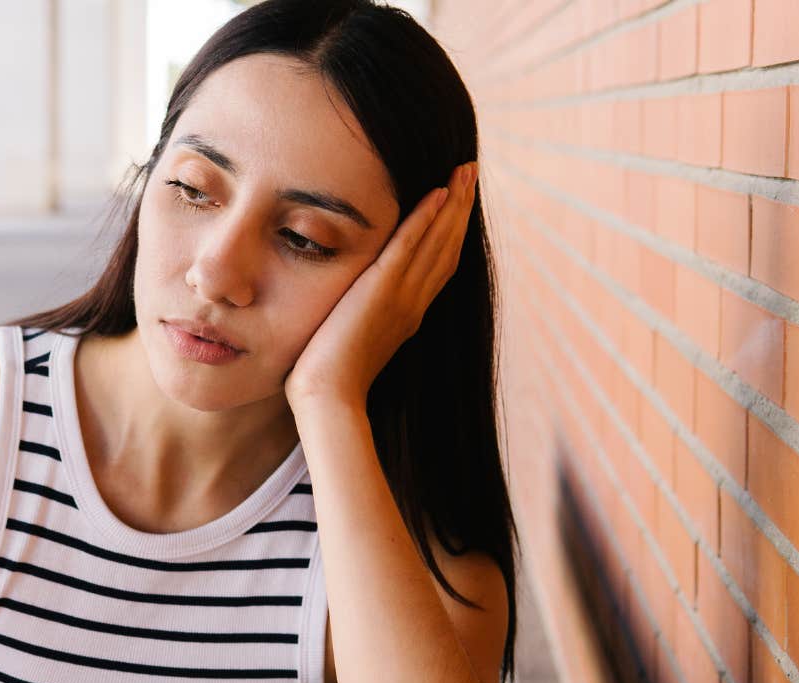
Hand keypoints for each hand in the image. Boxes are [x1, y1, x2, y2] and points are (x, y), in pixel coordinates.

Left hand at [284, 160, 478, 410]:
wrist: (327, 397)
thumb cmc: (328, 377)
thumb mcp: (351, 338)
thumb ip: (360, 316)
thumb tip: (351, 306)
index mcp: (409, 313)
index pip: (439, 263)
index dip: (452, 230)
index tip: (458, 200)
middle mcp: (414, 302)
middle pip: (448, 246)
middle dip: (461, 206)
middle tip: (471, 170)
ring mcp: (402, 296)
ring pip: (437, 241)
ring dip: (453, 203)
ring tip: (464, 170)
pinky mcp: (383, 290)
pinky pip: (409, 247)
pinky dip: (425, 219)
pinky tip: (437, 192)